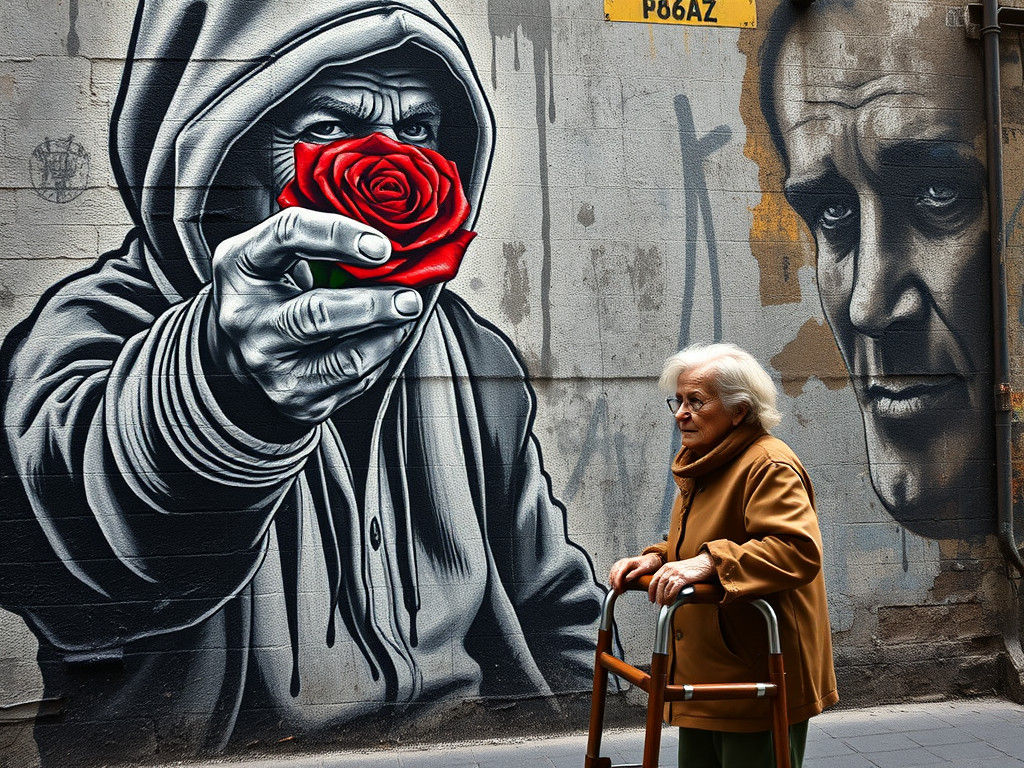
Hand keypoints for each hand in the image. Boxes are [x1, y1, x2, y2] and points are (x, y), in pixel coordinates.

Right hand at [209, 208, 421, 423]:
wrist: (241, 355)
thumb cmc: (270, 291)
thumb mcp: (274, 253)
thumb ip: (318, 237)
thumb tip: (389, 231)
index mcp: (241, 266)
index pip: (289, 235)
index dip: (340, 236)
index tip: (381, 246)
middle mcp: (247, 321)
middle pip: (317, 313)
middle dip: (373, 305)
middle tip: (408, 297)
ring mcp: (270, 367)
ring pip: (346, 358)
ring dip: (388, 334)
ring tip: (404, 314)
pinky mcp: (298, 401)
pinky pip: (356, 381)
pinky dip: (381, 357)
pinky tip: (388, 338)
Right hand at [609, 553, 663, 592]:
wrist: (651, 559)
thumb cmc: (649, 563)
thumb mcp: (644, 569)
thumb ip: (635, 573)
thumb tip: (627, 579)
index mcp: (628, 562)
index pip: (619, 572)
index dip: (617, 582)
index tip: (618, 589)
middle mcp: (623, 562)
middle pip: (614, 573)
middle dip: (615, 584)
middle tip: (618, 591)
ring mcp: (621, 564)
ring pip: (613, 573)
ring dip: (613, 582)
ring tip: (617, 590)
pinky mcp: (621, 566)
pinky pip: (614, 573)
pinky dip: (614, 580)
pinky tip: (617, 585)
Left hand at [647, 552, 715, 605]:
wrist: (705, 563)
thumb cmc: (694, 568)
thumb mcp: (678, 570)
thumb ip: (671, 577)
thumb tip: (664, 590)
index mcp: (666, 566)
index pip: (654, 579)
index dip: (651, 590)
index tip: (651, 598)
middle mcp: (670, 568)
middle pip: (658, 584)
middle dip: (657, 596)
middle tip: (658, 604)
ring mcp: (676, 572)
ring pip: (665, 587)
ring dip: (664, 598)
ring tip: (665, 605)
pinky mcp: (684, 577)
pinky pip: (674, 589)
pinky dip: (671, 597)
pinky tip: (671, 602)